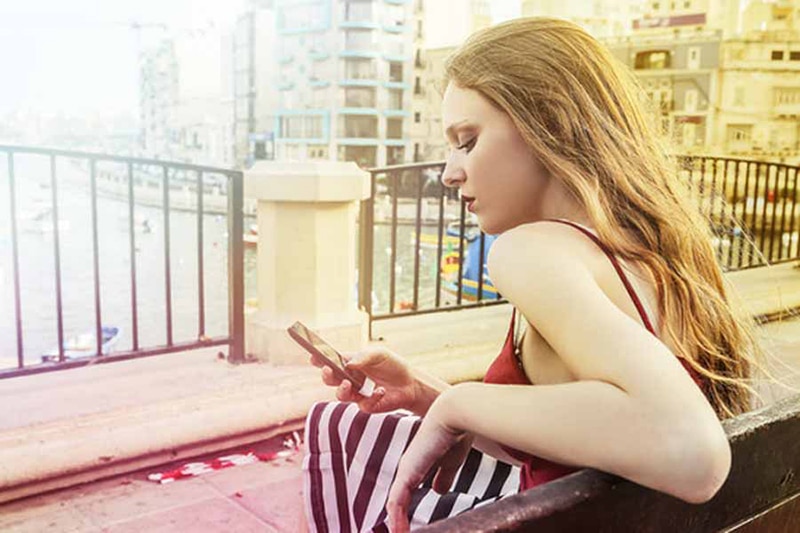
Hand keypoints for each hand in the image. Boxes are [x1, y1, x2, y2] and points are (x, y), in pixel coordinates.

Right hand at [310, 346, 420, 413]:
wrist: (411, 383)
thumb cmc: (393, 365)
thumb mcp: (380, 354)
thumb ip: (364, 356)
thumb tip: (349, 363)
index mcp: (350, 364)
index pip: (331, 361)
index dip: (319, 360)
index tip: (313, 357)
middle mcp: (350, 379)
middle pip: (330, 379)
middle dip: (326, 375)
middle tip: (328, 370)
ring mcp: (357, 393)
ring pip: (340, 395)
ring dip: (342, 390)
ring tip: (348, 384)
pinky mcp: (367, 406)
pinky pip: (363, 404)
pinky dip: (372, 396)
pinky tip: (380, 390)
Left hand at [386, 394, 468, 532]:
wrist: (455, 414)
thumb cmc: (457, 432)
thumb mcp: (451, 461)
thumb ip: (444, 476)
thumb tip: (438, 491)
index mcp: (417, 465)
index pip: (407, 494)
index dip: (405, 512)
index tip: (408, 528)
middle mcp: (408, 468)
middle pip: (398, 502)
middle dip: (398, 523)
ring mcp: (406, 471)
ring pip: (395, 506)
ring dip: (397, 525)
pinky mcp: (407, 473)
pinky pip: (397, 503)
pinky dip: (397, 521)